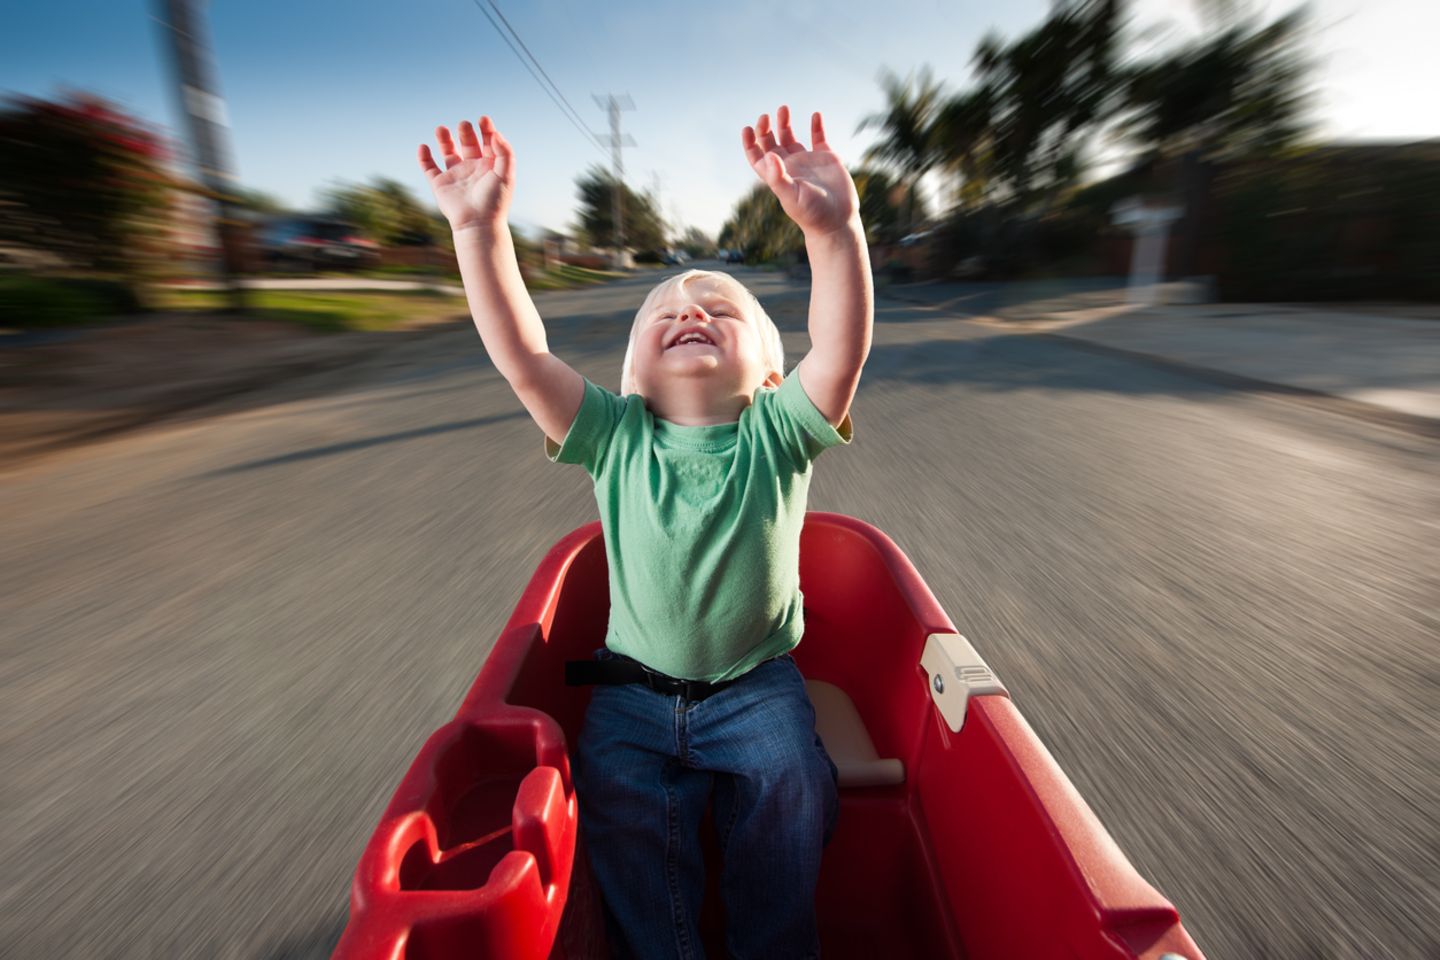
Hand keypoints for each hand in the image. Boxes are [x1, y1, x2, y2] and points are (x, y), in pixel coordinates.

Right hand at [417, 116, 513, 232]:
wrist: (477, 224)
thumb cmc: (494, 202)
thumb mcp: (506, 174)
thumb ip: (505, 153)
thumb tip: (496, 134)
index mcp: (490, 166)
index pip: (488, 142)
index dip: (486, 129)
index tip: (483, 119)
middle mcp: (473, 169)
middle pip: (468, 143)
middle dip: (465, 132)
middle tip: (464, 125)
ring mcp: (456, 176)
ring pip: (448, 152)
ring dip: (444, 139)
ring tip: (441, 128)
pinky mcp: (440, 184)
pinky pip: (429, 168)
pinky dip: (424, 157)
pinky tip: (424, 146)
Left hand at [742, 106, 859, 237]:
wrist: (838, 220)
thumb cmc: (812, 213)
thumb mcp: (792, 196)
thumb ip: (778, 177)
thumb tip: (769, 155)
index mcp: (777, 175)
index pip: (757, 157)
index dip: (749, 143)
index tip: (747, 128)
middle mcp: (790, 167)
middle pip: (771, 143)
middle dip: (765, 129)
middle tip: (766, 116)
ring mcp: (807, 161)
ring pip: (791, 138)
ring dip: (785, 123)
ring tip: (783, 109)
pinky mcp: (826, 159)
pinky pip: (818, 138)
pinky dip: (816, 126)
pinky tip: (816, 115)